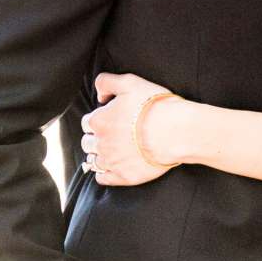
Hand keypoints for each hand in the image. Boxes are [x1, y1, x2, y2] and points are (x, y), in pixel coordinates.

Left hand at [82, 71, 177, 185]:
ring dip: (98, 155)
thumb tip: (99, 95)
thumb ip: (106, 82)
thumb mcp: (129, 82)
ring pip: (93, 161)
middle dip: (95, 138)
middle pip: (87, 142)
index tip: (108, 120)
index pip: (87, 122)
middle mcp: (100, 143)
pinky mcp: (123, 176)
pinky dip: (103, 174)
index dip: (97, 119)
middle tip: (110, 136)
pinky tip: (111, 168)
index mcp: (98, 121)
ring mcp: (111, 162)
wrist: (175, 132)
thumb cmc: (154, 106)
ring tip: (111, 152)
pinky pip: (103, 178)